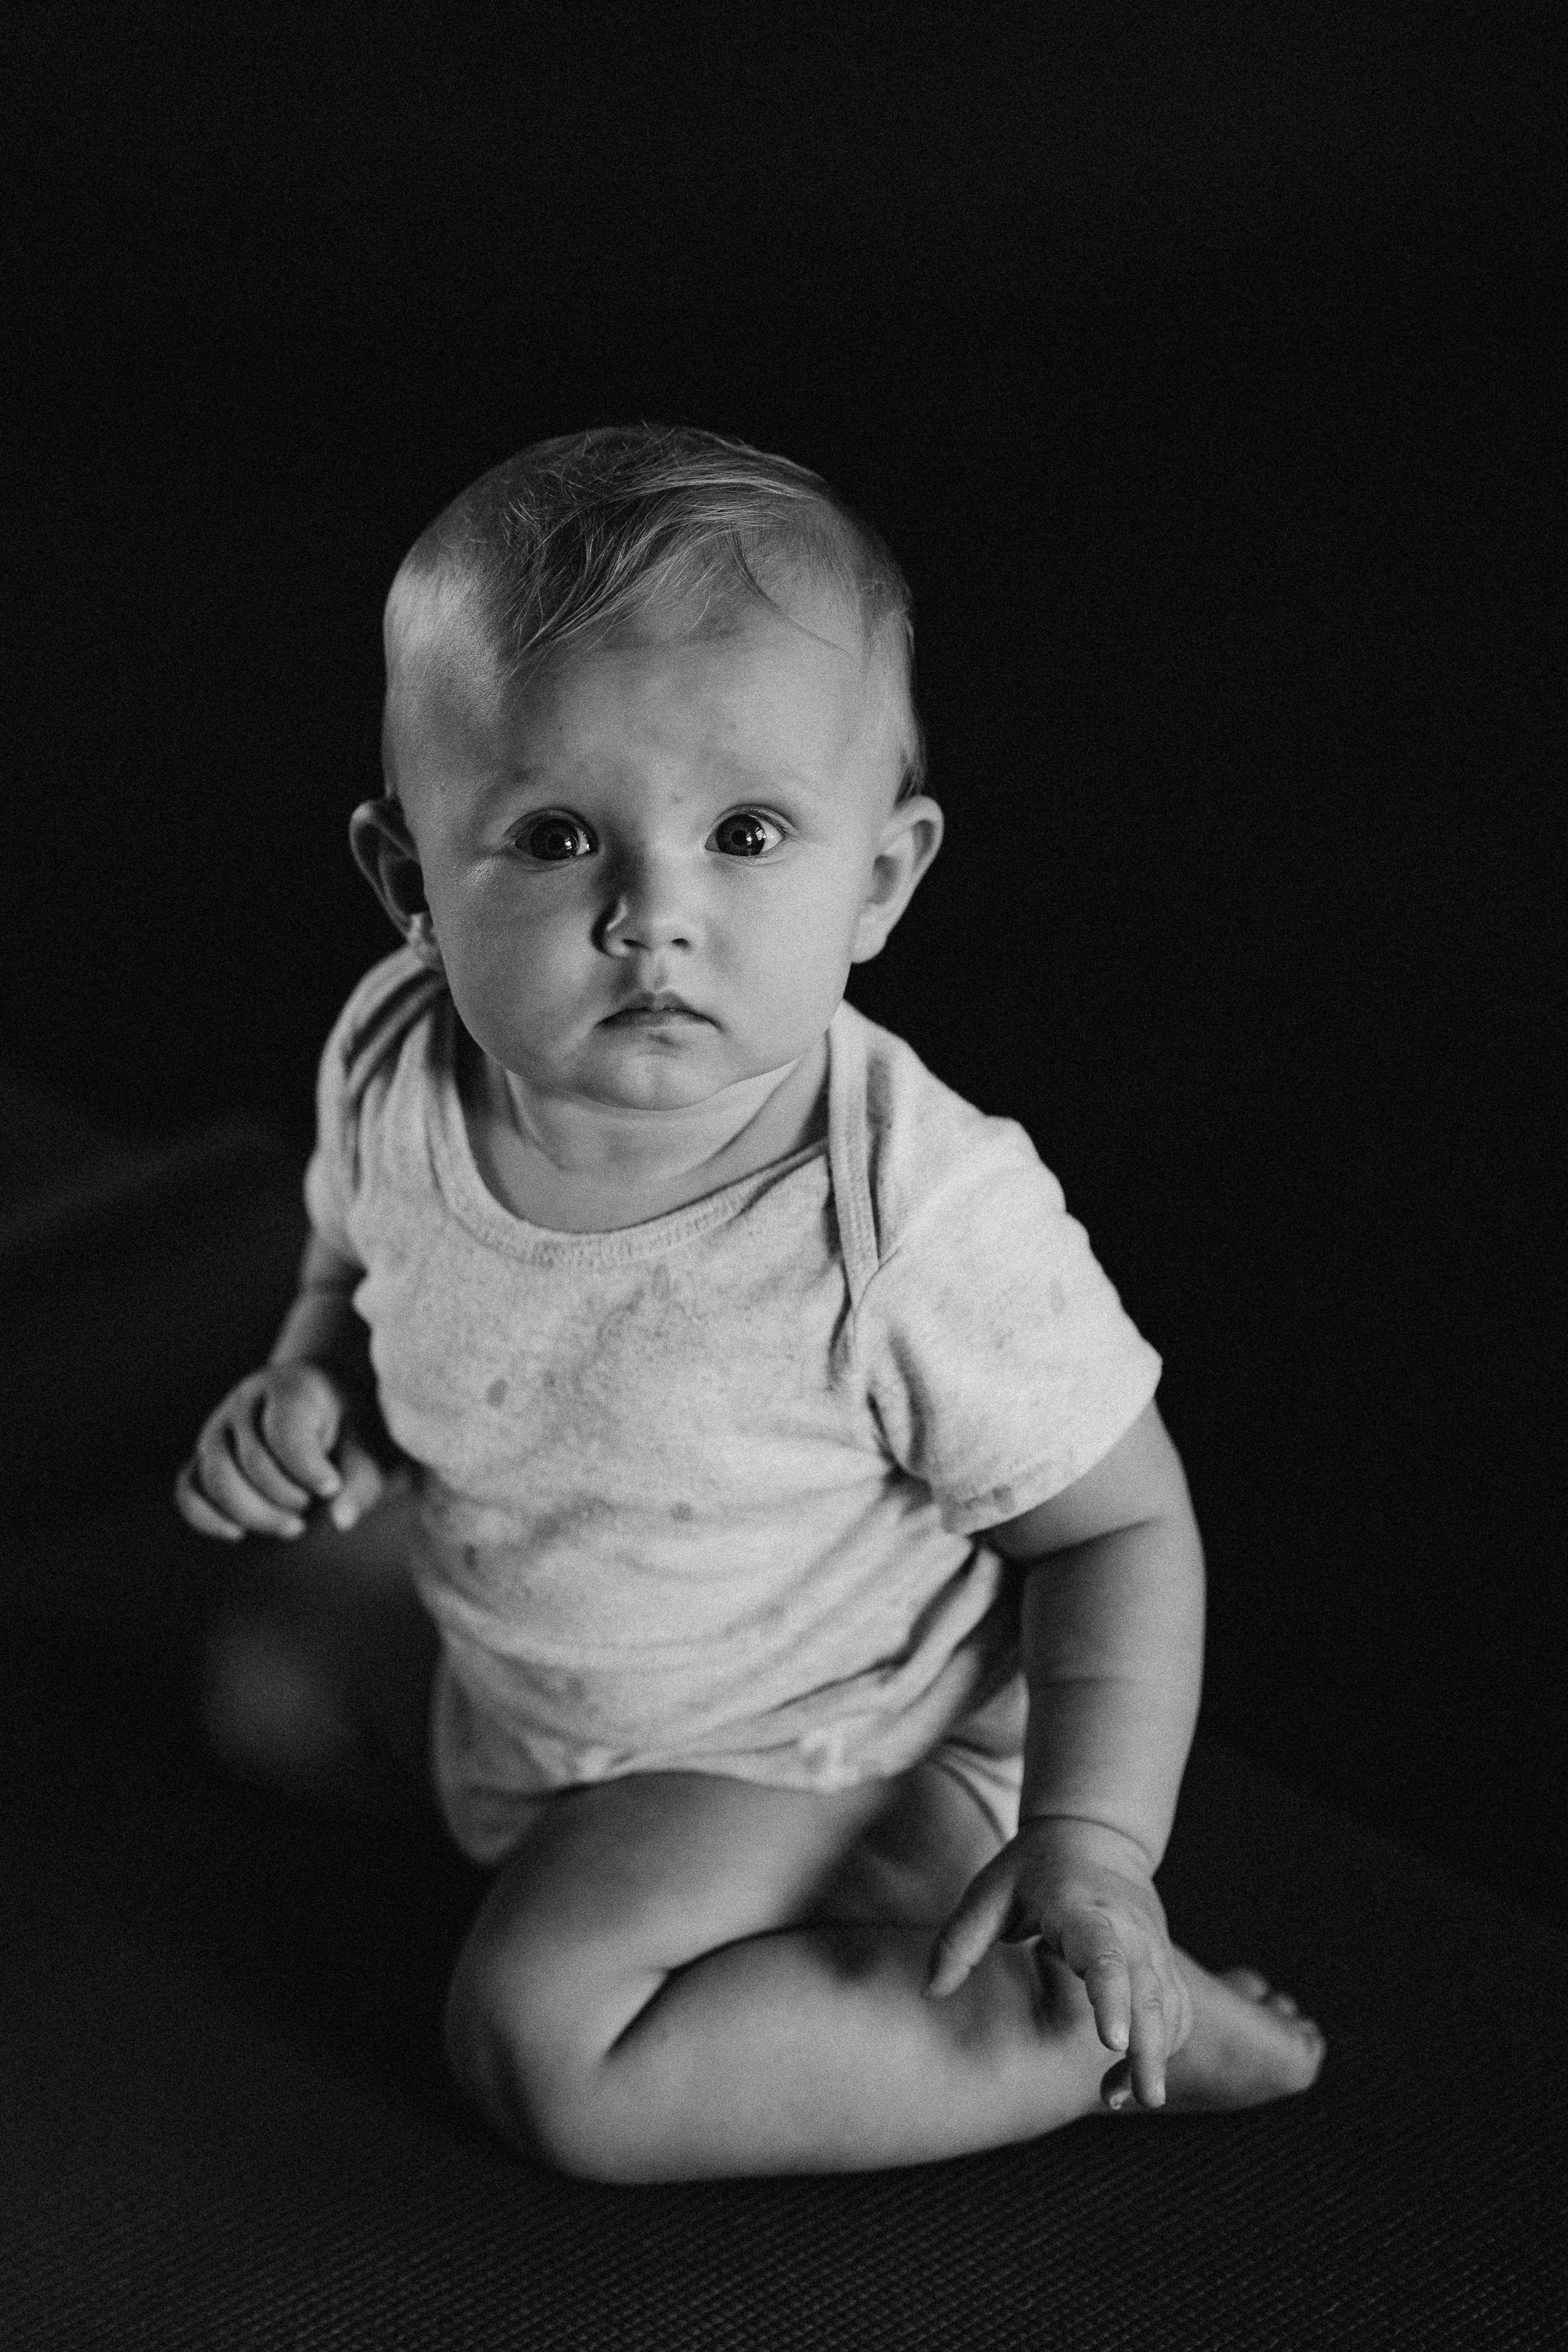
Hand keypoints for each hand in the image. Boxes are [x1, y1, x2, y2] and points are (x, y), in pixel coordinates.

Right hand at [175, 1361, 387, 1543]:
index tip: (331, 1487)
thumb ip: (360, 1477)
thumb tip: (342, 1521)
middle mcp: (245, 1402)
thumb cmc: (349, 1423)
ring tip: (293, 1526)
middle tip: (314, 1506)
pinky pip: (187, 1489)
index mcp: (290, 1386)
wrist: (321, 1401)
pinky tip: (237, 1534)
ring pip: (216, 1479)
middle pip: (251, 1463)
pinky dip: (205, 1517)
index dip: (308, 1470)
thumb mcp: (367, 1441)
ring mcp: (218, 1428)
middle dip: (287, 1498)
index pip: (286, 1433)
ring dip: (254, 1514)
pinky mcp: (203, 1456)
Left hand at [923, 1816, 1192, 2108]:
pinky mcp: (1163, 1962)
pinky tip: (1130, 2082)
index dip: (1111, 1996)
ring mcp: (1151, 1945)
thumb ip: (959, 1940)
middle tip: (1143, 2098)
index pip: (1104, 1954)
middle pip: (1150, 1991)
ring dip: (1154, 2056)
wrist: (1095, 1835)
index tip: (1114, 2041)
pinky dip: (1163, 2048)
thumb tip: (930, 1993)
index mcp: (1081, 1908)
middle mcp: (1127, 1928)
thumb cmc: (1033, 1867)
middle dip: (1150, 2048)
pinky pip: (1175, 2011)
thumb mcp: (990, 1890)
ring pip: (1169, 2007)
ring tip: (1117, 2098)